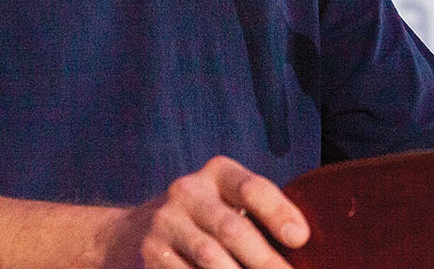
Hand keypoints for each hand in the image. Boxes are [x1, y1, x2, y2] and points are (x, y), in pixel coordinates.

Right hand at [110, 156, 309, 268]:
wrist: (131, 232)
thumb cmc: (205, 218)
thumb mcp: (227, 201)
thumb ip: (260, 213)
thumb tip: (302, 243)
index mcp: (217, 173)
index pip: (252, 188)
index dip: (279, 212)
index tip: (300, 239)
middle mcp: (188, 191)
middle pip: (233, 230)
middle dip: (266, 262)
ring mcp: (166, 223)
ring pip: (211, 258)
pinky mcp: (151, 254)